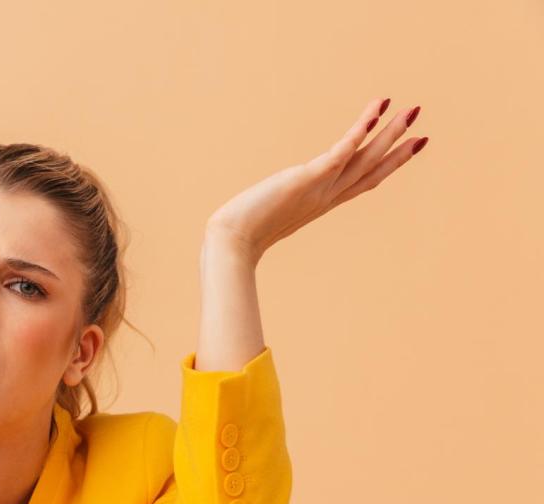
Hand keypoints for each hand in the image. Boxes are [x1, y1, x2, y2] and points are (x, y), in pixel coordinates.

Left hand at [205, 97, 428, 264]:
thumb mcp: (265, 215)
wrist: (230, 244)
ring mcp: (319, 188)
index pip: (361, 182)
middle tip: (420, 123)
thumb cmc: (238, 233)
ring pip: (364, 158)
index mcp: (320, 203)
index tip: (408, 148)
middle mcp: (326, 197)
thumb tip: (263, 208)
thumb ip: (274, 207)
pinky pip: (340, 152)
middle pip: (371, 169)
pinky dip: (358, 132)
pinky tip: (373, 112)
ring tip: (409, 111)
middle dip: (397, 146)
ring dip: (388, 134)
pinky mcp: (307, 179)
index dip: (386, 165)